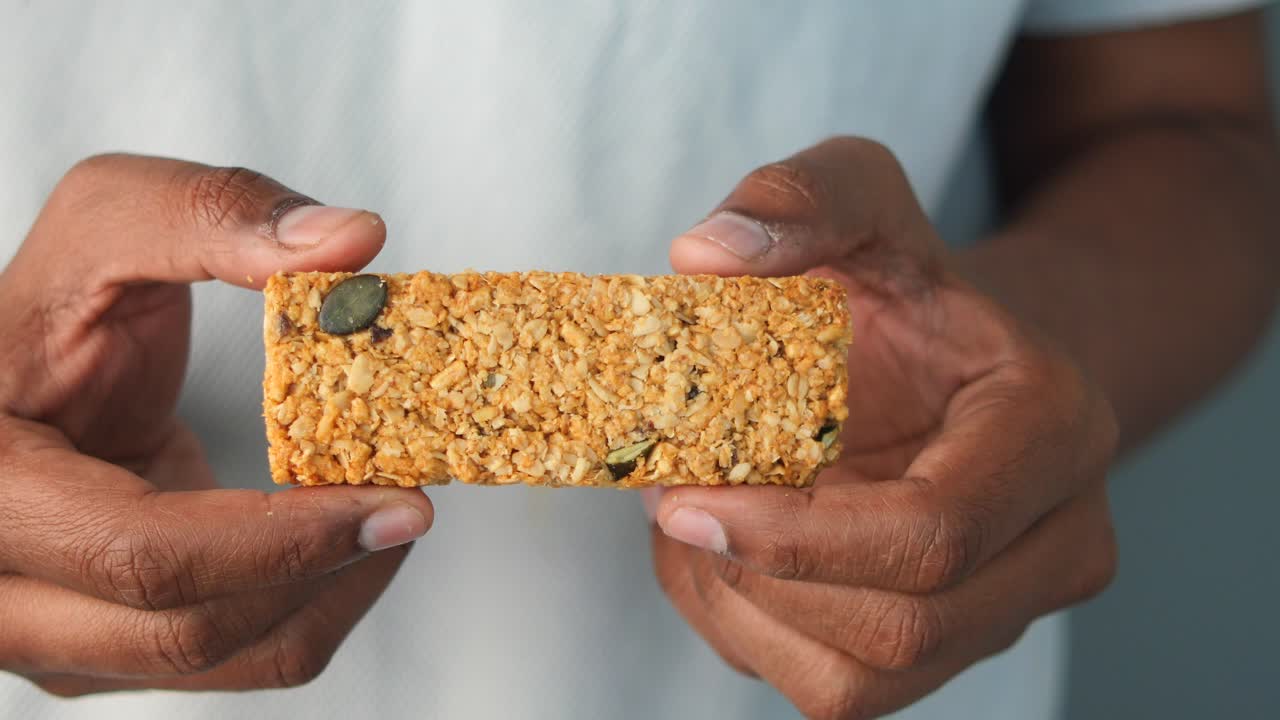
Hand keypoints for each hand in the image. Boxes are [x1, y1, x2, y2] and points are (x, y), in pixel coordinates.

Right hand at [0, 154, 432, 694]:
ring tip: (387, 516)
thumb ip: (212, 212)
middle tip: (410, 506)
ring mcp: (45, 631)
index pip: (142, 553)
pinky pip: (225, 661)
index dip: (282, 537)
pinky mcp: (102, 646)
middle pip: (183, 631)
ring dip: (326, 598)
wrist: (22, 380)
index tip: (392, 500)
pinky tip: (347, 542)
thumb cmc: (51, 305)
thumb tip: (350, 242)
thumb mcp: (106, 222)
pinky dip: (305, 611)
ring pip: (215, 663)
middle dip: (321, 572)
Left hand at [650, 138, 1117, 718]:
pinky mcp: (943, 652)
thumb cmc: (908, 289)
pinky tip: (720, 556)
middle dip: (756, 578)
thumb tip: (705, 253)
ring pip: (858, 683)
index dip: (793, 537)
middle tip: (668, 500)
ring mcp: (1003, 613)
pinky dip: (748, 633)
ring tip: (690, 520)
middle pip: (898, 627)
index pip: (933, 533)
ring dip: (741, 610)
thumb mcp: (862, 200)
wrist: (952, 365)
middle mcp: (1056, 545)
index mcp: (1054, 433)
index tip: (680, 497)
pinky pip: (833, 691)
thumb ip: (800, 196)